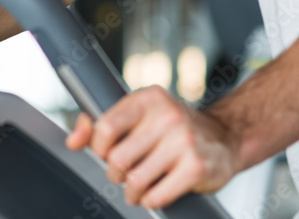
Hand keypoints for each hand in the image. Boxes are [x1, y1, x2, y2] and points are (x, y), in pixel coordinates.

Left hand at [65, 85, 240, 208]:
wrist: (225, 137)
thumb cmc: (175, 128)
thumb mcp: (140, 116)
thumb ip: (102, 124)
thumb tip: (73, 140)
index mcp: (149, 98)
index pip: (105, 127)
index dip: (99, 148)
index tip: (107, 152)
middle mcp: (168, 115)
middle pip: (118, 159)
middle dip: (116, 173)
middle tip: (126, 172)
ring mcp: (184, 140)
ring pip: (135, 181)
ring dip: (133, 192)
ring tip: (140, 186)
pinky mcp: (196, 166)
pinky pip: (157, 196)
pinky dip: (151, 200)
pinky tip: (158, 190)